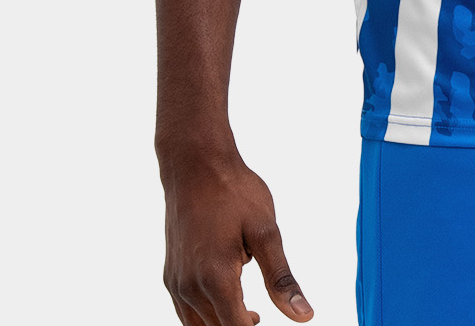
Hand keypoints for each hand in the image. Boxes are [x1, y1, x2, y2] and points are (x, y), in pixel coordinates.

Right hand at [161, 152, 313, 325]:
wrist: (194, 164)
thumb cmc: (233, 191)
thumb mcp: (265, 231)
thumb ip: (281, 278)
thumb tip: (303, 315)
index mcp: (216, 279)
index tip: (269, 321)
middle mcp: (190, 288)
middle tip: (264, 317)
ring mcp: (177, 283)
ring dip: (225, 324)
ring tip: (253, 315)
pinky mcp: (171, 276)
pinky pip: (187, 313)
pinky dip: (208, 316)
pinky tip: (230, 300)